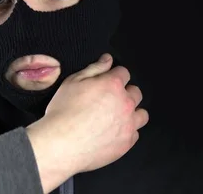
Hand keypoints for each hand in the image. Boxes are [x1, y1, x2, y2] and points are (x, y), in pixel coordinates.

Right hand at [31, 53, 147, 174]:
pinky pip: (135, 133)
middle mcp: (126, 103)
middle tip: (108, 100)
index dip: (114, 75)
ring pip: (141, 114)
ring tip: (116, 117)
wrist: (61, 144)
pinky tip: (113, 132)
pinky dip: (127, 131)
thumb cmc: (63, 112)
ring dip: (131, 113)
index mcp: (113, 85)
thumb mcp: (73, 82)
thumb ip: (94, 68)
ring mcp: (128, 124)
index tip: (107, 82)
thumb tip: (108, 59)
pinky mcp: (126, 143)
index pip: (124, 73)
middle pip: (136, 93)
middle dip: (124, 93)